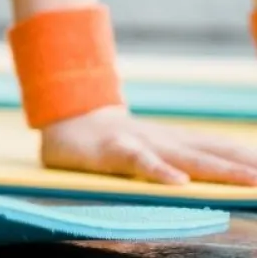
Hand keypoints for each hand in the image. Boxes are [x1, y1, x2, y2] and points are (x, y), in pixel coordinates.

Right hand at [41, 106, 256, 186]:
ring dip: (221, 169)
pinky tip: (178, 183)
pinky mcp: (113, 150)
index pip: (221, 149)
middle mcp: (166, 141)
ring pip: (186, 159)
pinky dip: (160, 171)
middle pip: (213, 155)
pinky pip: (139, 162)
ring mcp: (141, 143)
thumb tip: (212, 176)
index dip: (248, 159)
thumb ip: (181, 160)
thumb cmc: (112, 143)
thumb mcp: (152, 150)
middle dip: (247, 167)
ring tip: (252, 181)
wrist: (67, 120)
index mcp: (176, 143)